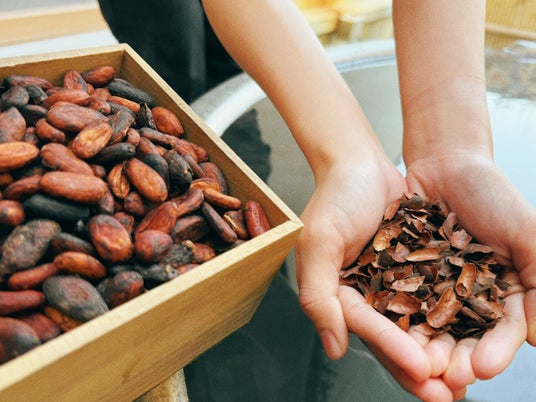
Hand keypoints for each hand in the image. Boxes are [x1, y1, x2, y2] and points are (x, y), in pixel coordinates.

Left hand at [403, 152, 534, 393]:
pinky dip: (396, 319)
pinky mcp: (403, 276)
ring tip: (418, 366)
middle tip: (446, 377)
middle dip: (456, 359)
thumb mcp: (526, 233)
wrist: (445, 163)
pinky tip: (391, 333)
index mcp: (502, 291)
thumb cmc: (491, 193)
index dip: (494, 352)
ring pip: (429, 325)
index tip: (483, 368)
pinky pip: (398, 301)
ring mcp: (434, 287)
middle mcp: (467, 296)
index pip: (501, 332)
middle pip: (463, 337)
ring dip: (424, 349)